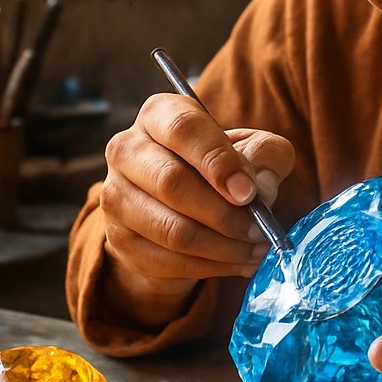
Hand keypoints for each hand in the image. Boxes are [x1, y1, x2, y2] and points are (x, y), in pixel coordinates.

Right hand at [98, 92, 294, 317]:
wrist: (183, 206)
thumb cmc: (222, 167)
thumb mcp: (255, 149)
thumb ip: (266, 156)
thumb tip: (260, 187)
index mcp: (160, 115)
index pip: (184, 130)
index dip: (218, 162)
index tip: (249, 193)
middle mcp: (127, 149)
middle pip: (172, 183)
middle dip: (225, 213)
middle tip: (260, 229)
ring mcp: (115, 196)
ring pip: (171, 229)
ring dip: (223, 246)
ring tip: (256, 249)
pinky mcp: (119, 239)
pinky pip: (169, 260)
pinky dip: (213, 267)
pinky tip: (240, 262)